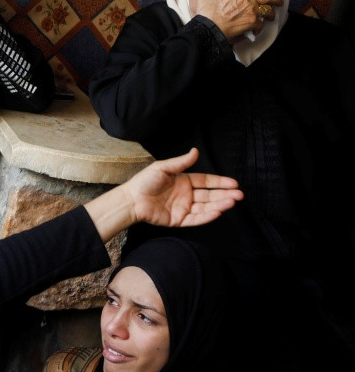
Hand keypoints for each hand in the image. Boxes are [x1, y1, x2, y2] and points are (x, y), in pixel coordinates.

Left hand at [121, 147, 241, 226]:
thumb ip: (181, 162)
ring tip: (232, 202)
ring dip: (219, 205)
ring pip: (206, 207)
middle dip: (225, 195)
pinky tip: (217, 212)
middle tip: (239, 195)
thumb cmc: (144, 182)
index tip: (234, 184)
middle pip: (210, 195)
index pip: (206, 182)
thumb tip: (196, 151)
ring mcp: (183, 208)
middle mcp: (186, 195)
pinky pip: (196, 219)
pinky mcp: (178, 220)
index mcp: (183, 181)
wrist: (131, 200)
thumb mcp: (162, 168)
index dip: (220, 183)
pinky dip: (207, 217)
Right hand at [188, 0, 281, 41]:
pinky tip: (258, 28)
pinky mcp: (252, 22)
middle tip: (279, 0)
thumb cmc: (206, 13)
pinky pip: (261, 24)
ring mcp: (252, 10)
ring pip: (268, 9)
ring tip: (272, 15)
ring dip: (271, 13)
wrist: (209, 28)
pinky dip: (260, 27)